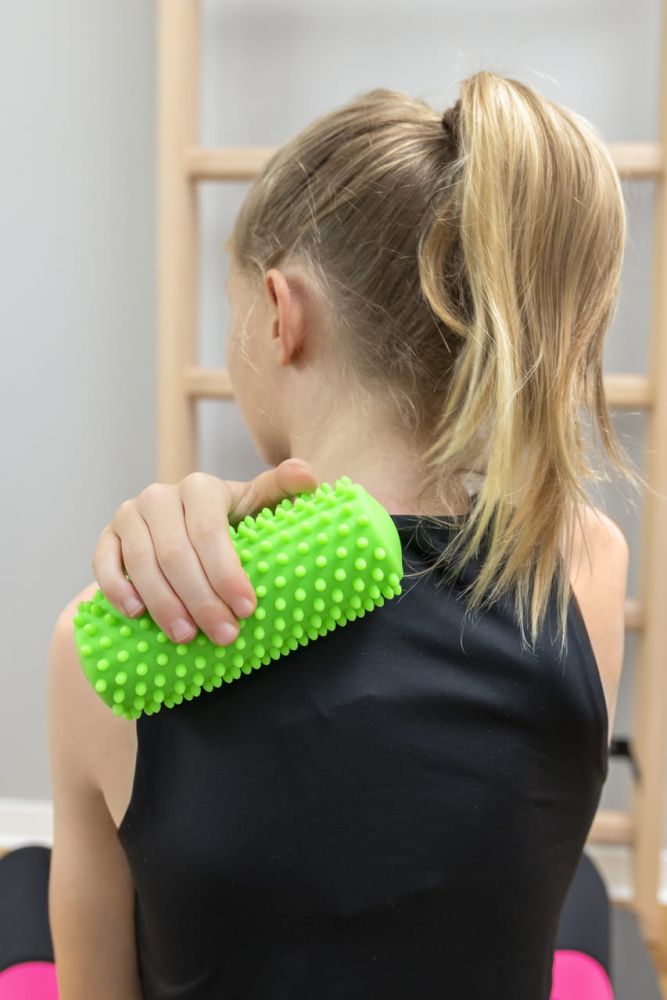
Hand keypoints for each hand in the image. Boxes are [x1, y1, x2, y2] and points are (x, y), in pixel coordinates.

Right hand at [91, 459, 318, 645]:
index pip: (210, 532)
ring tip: (186, 636)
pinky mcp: (107, 537)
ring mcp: (129, 515)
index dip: (227, 572)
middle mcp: (160, 496)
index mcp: (200, 487)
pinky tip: (136, 614)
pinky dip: (117, 589)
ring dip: (164, 604)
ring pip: (142, 563)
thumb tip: (308, 475)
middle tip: (224, 635)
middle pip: (177, 553)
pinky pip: (104, 563)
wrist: (185, 525)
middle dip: (202, 599)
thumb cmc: (231, 520)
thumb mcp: (258, 503)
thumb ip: (282, 489)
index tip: (247, 608)